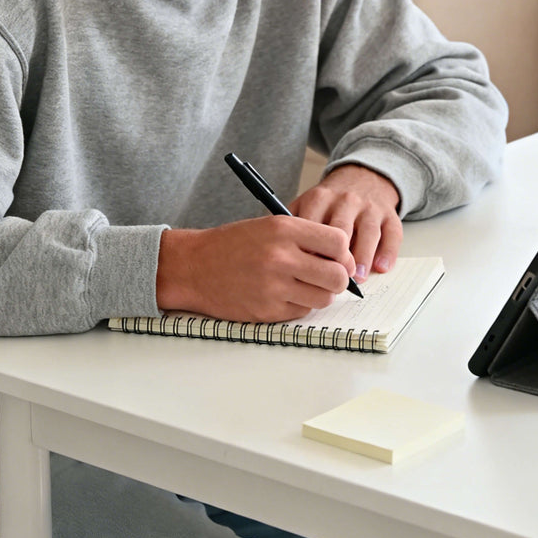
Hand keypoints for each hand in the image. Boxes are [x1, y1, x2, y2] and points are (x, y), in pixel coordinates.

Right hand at [157, 215, 356, 322]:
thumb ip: (307, 237)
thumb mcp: (270, 225)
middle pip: (337, 276)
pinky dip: (299, 305)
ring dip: (320, 294)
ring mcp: (273, 287)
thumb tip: (344, 257)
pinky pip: (302, 312)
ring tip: (304, 284)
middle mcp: (281, 257)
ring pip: (324, 298)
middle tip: (329, 276)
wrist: (194, 266)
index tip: (339, 258)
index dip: (343, 252)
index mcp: (284, 229)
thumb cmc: (234, 244)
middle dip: (338, 278)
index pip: (338, 242)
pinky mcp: (267, 311)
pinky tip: (284, 294)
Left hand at [291, 164, 402, 283]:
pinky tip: (381, 268)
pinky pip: (393, 234)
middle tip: (332, 280)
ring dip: (363, 257)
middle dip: (337, 256)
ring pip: (369, 232)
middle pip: (341, 229)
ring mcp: (370, 207)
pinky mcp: (390, 215)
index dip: (309, 251)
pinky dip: (388, 252)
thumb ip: (293, 224)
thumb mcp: (306, 203)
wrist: (362, 177)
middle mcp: (347, 200)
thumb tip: (280, 255)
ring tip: (357, 278)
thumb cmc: (330, 201)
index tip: (304, 270)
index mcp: (321, 198)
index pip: (313, 225)